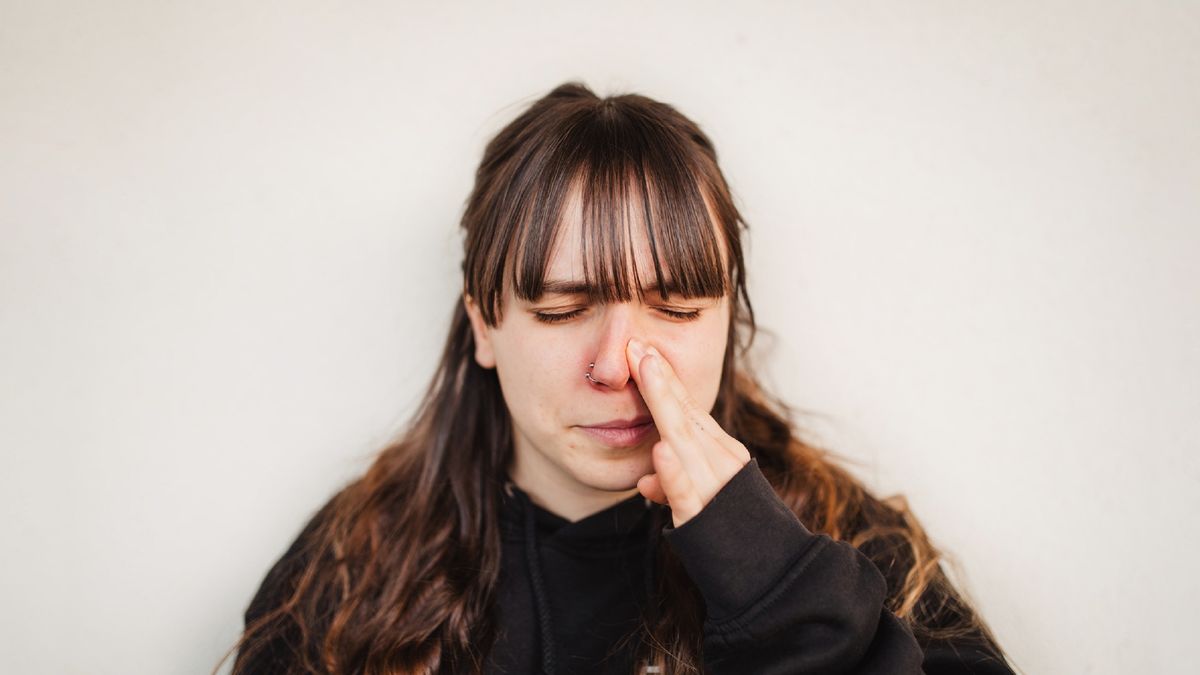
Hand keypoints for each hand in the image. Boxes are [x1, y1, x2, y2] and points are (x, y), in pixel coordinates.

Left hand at [627, 338, 751, 526]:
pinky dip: (673, 473)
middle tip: (636, 345)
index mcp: (721, 451)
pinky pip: (686, 492)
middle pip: (684, 413)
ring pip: (684, 441)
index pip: (688, 408)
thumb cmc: (732, 531)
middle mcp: (722, 461)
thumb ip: (673, 483)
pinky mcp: (704, 517)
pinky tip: (661, 452)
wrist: (773, 570)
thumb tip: (645, 481)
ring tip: (646, 372)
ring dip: (664, 405)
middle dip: (659, 378)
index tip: (643, 349)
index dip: (665, 377)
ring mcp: (715, 486)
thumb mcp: (700, 498)